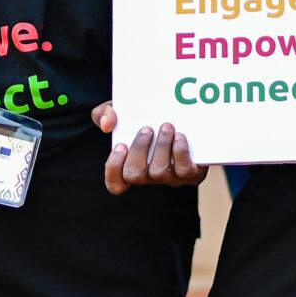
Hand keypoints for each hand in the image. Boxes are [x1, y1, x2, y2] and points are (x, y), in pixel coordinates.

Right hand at [93, 102, 207, 192]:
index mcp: (132, 167)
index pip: (116, 184)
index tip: (121, 145)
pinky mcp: (191, 173)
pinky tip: (180, 136)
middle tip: (147, 129)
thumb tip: (108, 124)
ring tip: (167, 126)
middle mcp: (149, 176)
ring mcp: (170, 177)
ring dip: (161, 147)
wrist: (188, 118)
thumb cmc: (148, 119)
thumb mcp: (121, 112)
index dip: (114, 168)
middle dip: (139, 150)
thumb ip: (104, 114)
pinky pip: (184, 171)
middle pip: (134, 175)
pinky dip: (180, 152)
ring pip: (160, 172)